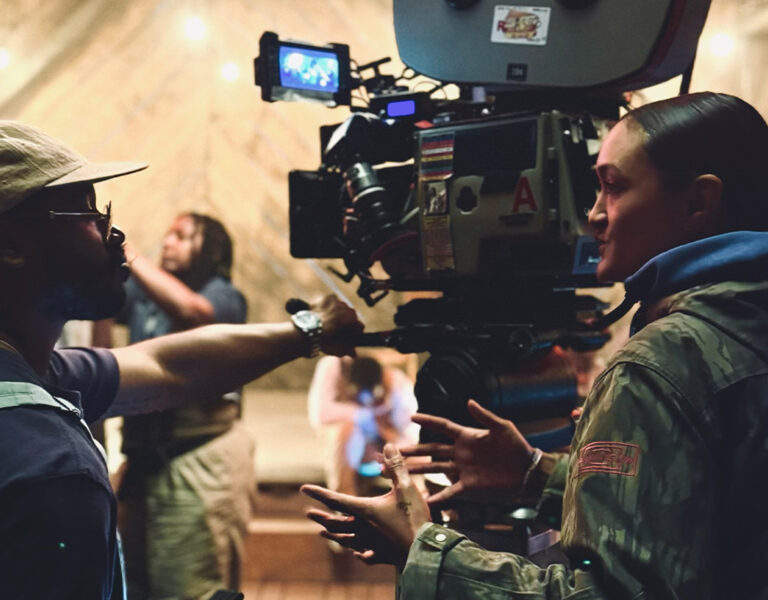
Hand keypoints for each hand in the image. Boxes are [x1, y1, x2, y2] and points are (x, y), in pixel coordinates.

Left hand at [301, 444, 429, 567]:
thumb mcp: (406, 488)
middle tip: (308, 513)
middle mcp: (362, 529)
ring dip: (333, 534)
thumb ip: (395, 467)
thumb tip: (388, 445)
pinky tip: (356, 554)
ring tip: (323, 532)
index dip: (319, 493)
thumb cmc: (414, 519)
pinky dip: (357, 551)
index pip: (335, 500)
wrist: (425, 552)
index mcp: (364, 512)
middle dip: (321, 517)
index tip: (303, 489)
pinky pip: (364, 555)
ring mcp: (371, 545)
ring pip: (346, 540)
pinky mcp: (382, 555)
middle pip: (335, 523)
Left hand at [312, 295, 362, 356]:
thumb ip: (349, 351)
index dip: (354, 332)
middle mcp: (348, 309)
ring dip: (336, 313)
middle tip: (336, 329)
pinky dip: (328, 305)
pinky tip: (323, 312)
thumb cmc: (325, 341)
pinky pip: (331, 300)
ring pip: (341, 307)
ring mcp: (338, 302)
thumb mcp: (339, 350)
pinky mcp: (327, 298)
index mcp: (354, 322)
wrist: (308, 331)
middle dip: (345, 321)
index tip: (349, 336)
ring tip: (328, 321)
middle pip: (350, 315)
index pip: (359, 326)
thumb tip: (354, 354)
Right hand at [400, 399, 533, 507]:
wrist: (528, 472)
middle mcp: (460, 452)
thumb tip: (469, 401)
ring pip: (434, 468)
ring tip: (399, 472)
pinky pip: (449, 491)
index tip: (411, 416)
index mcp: (467, 436)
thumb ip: (484, 416)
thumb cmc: (517, 447)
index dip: (427, 420)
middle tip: (395, 451)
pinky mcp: (468, 485)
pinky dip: (437, 497)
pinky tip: (424, 501)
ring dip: (417, 470)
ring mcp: (462, 469)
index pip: (442, 426)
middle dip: (413, 450)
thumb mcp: (502, 427)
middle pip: (431, 449)